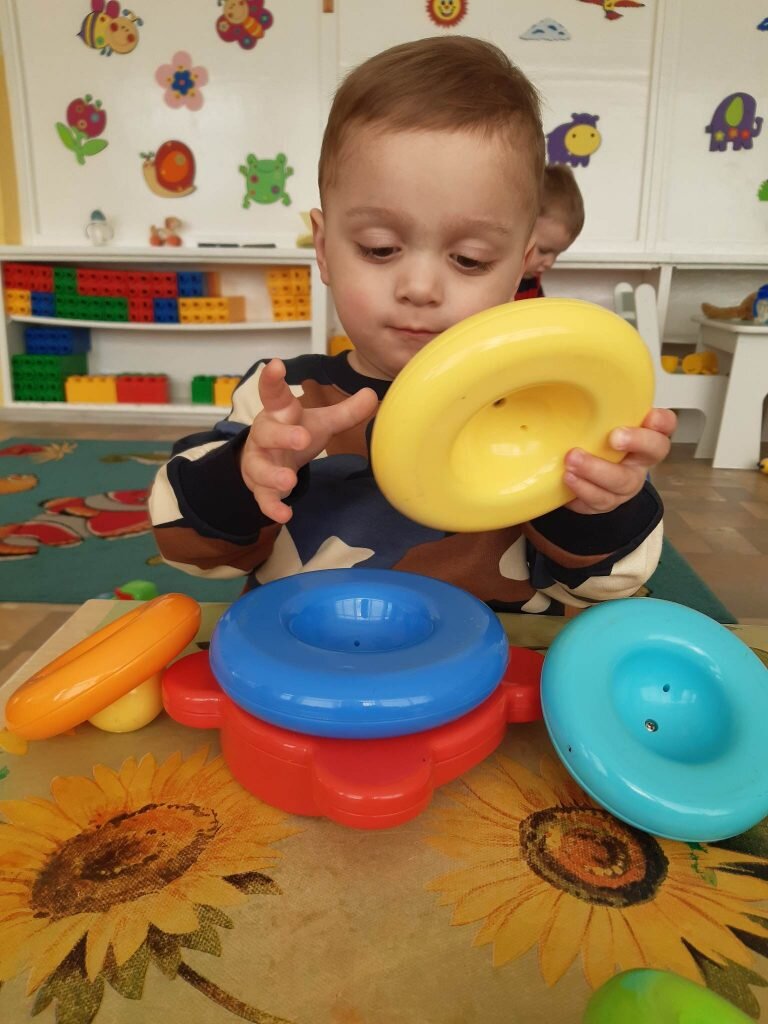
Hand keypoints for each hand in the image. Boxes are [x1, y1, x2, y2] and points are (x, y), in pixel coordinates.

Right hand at [242, 358, 377, 522]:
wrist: (266, 459)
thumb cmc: (293, 433)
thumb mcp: (320, 422)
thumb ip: (345, 412)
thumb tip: (372, 395)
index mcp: (279, 413)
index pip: (274, 393)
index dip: (272, 379)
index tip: (275, 364)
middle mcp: (264, 435)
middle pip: (267, 432)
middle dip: (283, 436)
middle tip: (302, 438)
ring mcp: (259, 461)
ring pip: (260, 467)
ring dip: (273, 475)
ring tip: (289, 481)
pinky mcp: (258, 486)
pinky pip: (262, 497)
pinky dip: (272, 507)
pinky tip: (285, 515)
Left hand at [563, 407, 676, 514]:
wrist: (581, 479)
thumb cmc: (592, 443)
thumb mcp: (598, 421)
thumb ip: (597, 405)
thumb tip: (570, 370)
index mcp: (644, 434)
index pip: (666, 424)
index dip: (662, 421)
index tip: (648, 415)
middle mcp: (640, 460)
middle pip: (655, 451)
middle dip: (637, 442)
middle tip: (613, 437)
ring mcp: (626, 483)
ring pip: (622, 481)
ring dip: (596, 469)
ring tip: (572, 459)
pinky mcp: (607, 501)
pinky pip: (600, 499)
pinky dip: (582, 489)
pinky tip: (568, 478)